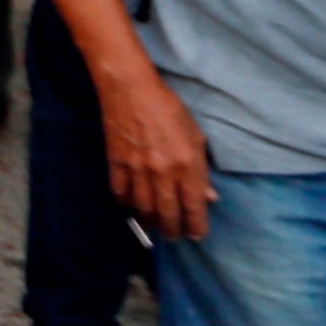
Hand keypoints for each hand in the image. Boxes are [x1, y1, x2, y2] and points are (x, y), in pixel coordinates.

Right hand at [100, 69, 217, 242]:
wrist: (131, 89)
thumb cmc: (169, 109)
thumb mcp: (195, 136)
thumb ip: (201, 169)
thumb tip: (208, 196)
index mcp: (187, 163)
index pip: (194, 205)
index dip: (197, 225)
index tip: (197, 234)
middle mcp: (163, 171)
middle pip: (168, 213)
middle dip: (173, 230)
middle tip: (175, 235)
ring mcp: (137, 169)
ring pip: (144, 208)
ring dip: (151, 221)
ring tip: (156, 225)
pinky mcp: (116, 163)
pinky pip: (121, 193)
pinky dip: (128, 204)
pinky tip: (134, 205)